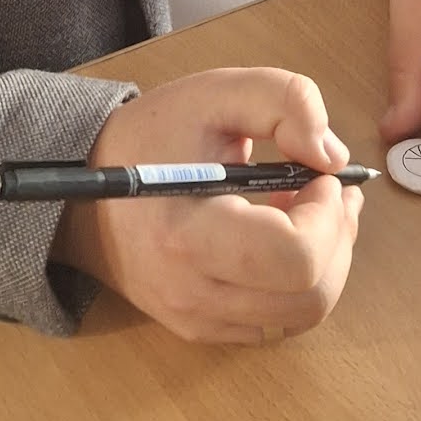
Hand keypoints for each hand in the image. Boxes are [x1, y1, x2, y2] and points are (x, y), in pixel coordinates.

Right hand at [51, 67, 362, 343]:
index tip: (320, 175)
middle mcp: (191, 293)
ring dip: (324, 260)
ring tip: (306, 210)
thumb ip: (285, 101)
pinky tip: (283, 237)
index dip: (328, 216)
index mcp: (188, 236)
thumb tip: (334, 157)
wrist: (84, 192)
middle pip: (310, 296)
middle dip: (337, 237)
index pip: (297, 257)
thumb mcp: (216, 93)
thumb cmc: (151, 138)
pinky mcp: (202, 328)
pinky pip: (279, 322)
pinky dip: (298, 282)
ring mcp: (196, 319)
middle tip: (329, 190)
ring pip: (303, 315)